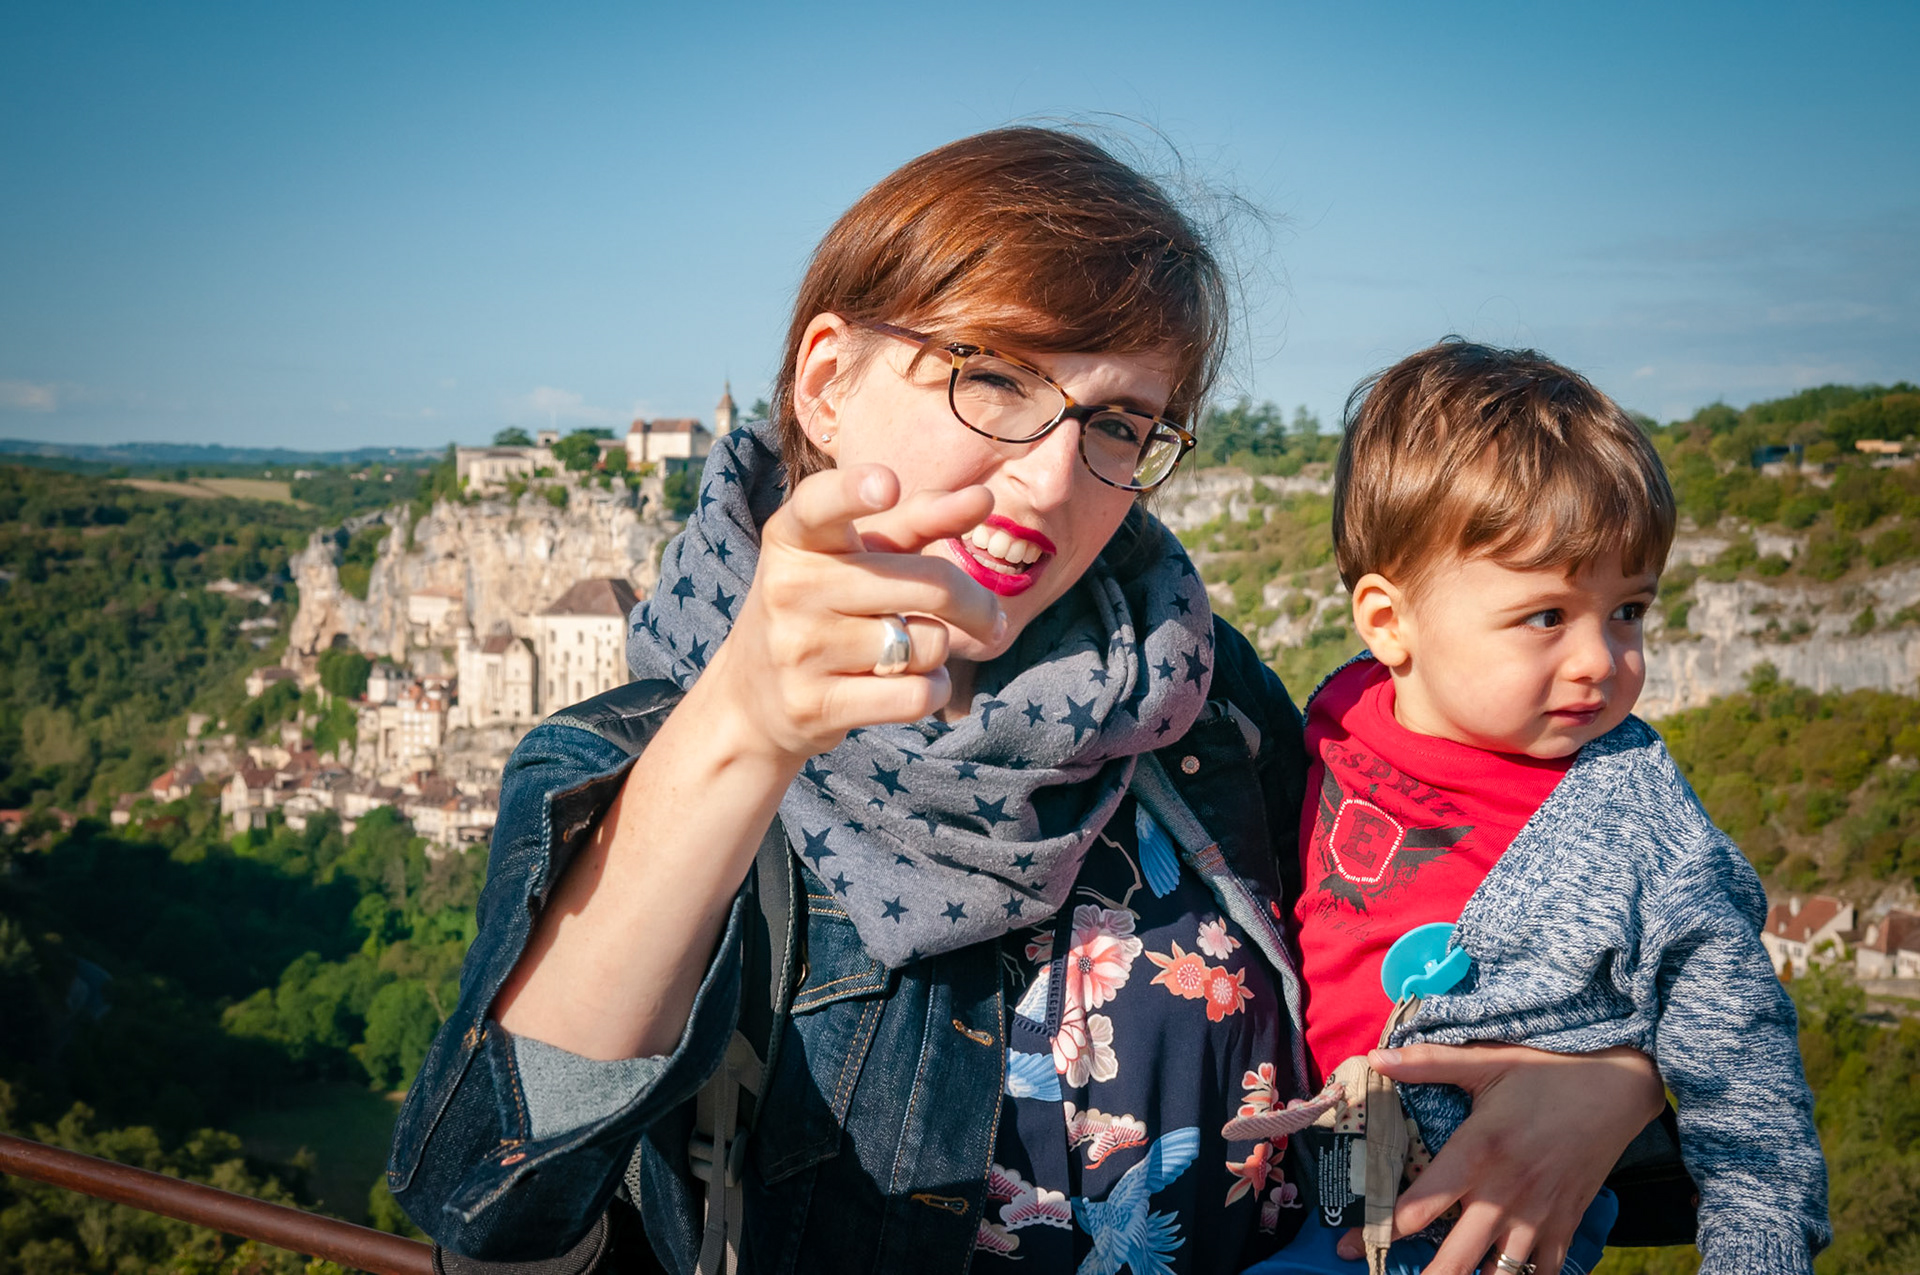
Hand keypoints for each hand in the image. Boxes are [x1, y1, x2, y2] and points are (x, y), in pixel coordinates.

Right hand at [704, 463, 1005, 759]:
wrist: (753, 696)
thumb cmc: (822, 606)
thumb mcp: (854, 555)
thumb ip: (915, 521)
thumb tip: (983, 498)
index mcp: (795, 536)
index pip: (822, 504)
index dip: (855, 491)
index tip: (888, 483)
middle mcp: (790, 587)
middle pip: (929, 584)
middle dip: (976, 604)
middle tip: (989, 617)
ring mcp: (799, 648)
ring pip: (929, 644)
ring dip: (937, 651)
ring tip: (903, 651)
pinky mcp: (816, 705)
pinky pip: (917, 694)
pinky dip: (932, 690)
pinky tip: (906, 685)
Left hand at [1366, 1042, 1663, 1274]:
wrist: (1620, 1085)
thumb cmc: (1548, 1070)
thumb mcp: (1487, 1061)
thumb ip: (1428, 1063)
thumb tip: (1376, 1058)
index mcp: (1478, 1152)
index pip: (1420, 1207)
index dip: (1381, 1230)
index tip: (1350, 1245)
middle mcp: (1506, 1194)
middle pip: (1456, 1259)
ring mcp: (1539, 1216)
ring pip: (1499, 1274)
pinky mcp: (1567, 1224)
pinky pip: (1544, 1272)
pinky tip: (1497, 1273)